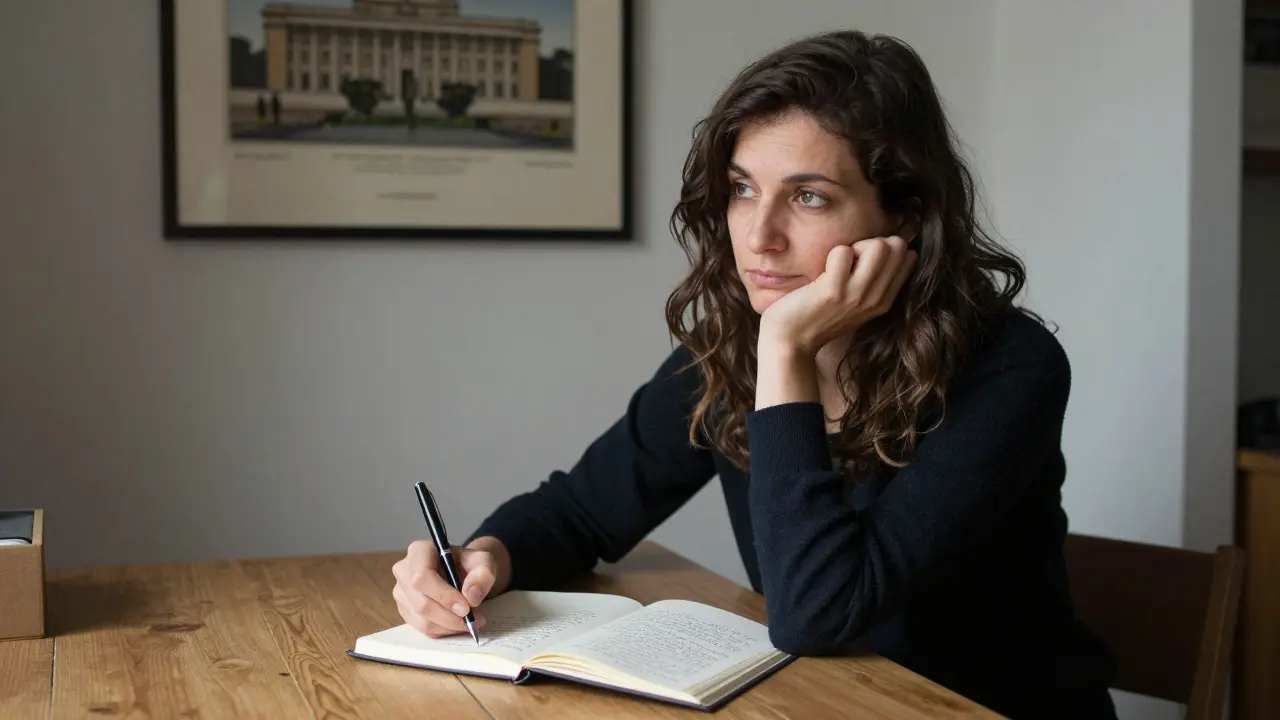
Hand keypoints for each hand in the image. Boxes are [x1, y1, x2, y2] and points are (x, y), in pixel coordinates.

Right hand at [391, 539, 499, 637]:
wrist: (462, 571)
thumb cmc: (469, 564)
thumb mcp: (484, 562)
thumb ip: (483, 574)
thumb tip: (471, 596)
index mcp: (419, 551)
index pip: (422, 577)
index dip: (443, 596)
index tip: (466, 608)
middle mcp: (404, 571)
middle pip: (421, 603)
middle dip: (450, 617)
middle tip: (474, 619)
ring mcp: (401, 592)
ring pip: (422, 620)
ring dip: (450, 626)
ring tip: (471, 621)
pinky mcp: (405, 610)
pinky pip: (423, 629)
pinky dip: (444, 631)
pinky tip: (458, 624)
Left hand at [759, 236, 916, 357]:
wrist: (790, 342)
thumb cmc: (818, 316)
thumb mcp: (855, 304)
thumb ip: (873, 282)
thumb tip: (886, 245)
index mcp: (883, 301)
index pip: (908, 257)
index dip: (885, 248)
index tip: (862, 261)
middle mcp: (875, 299)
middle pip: (896, 246)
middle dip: (871, 242)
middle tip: (850, 260)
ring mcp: (856, 296)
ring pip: (878, 246)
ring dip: (854, 247)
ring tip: (838, 265)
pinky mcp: (833, 292)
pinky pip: (842, 252)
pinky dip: (832, 254)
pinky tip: (822, 273)